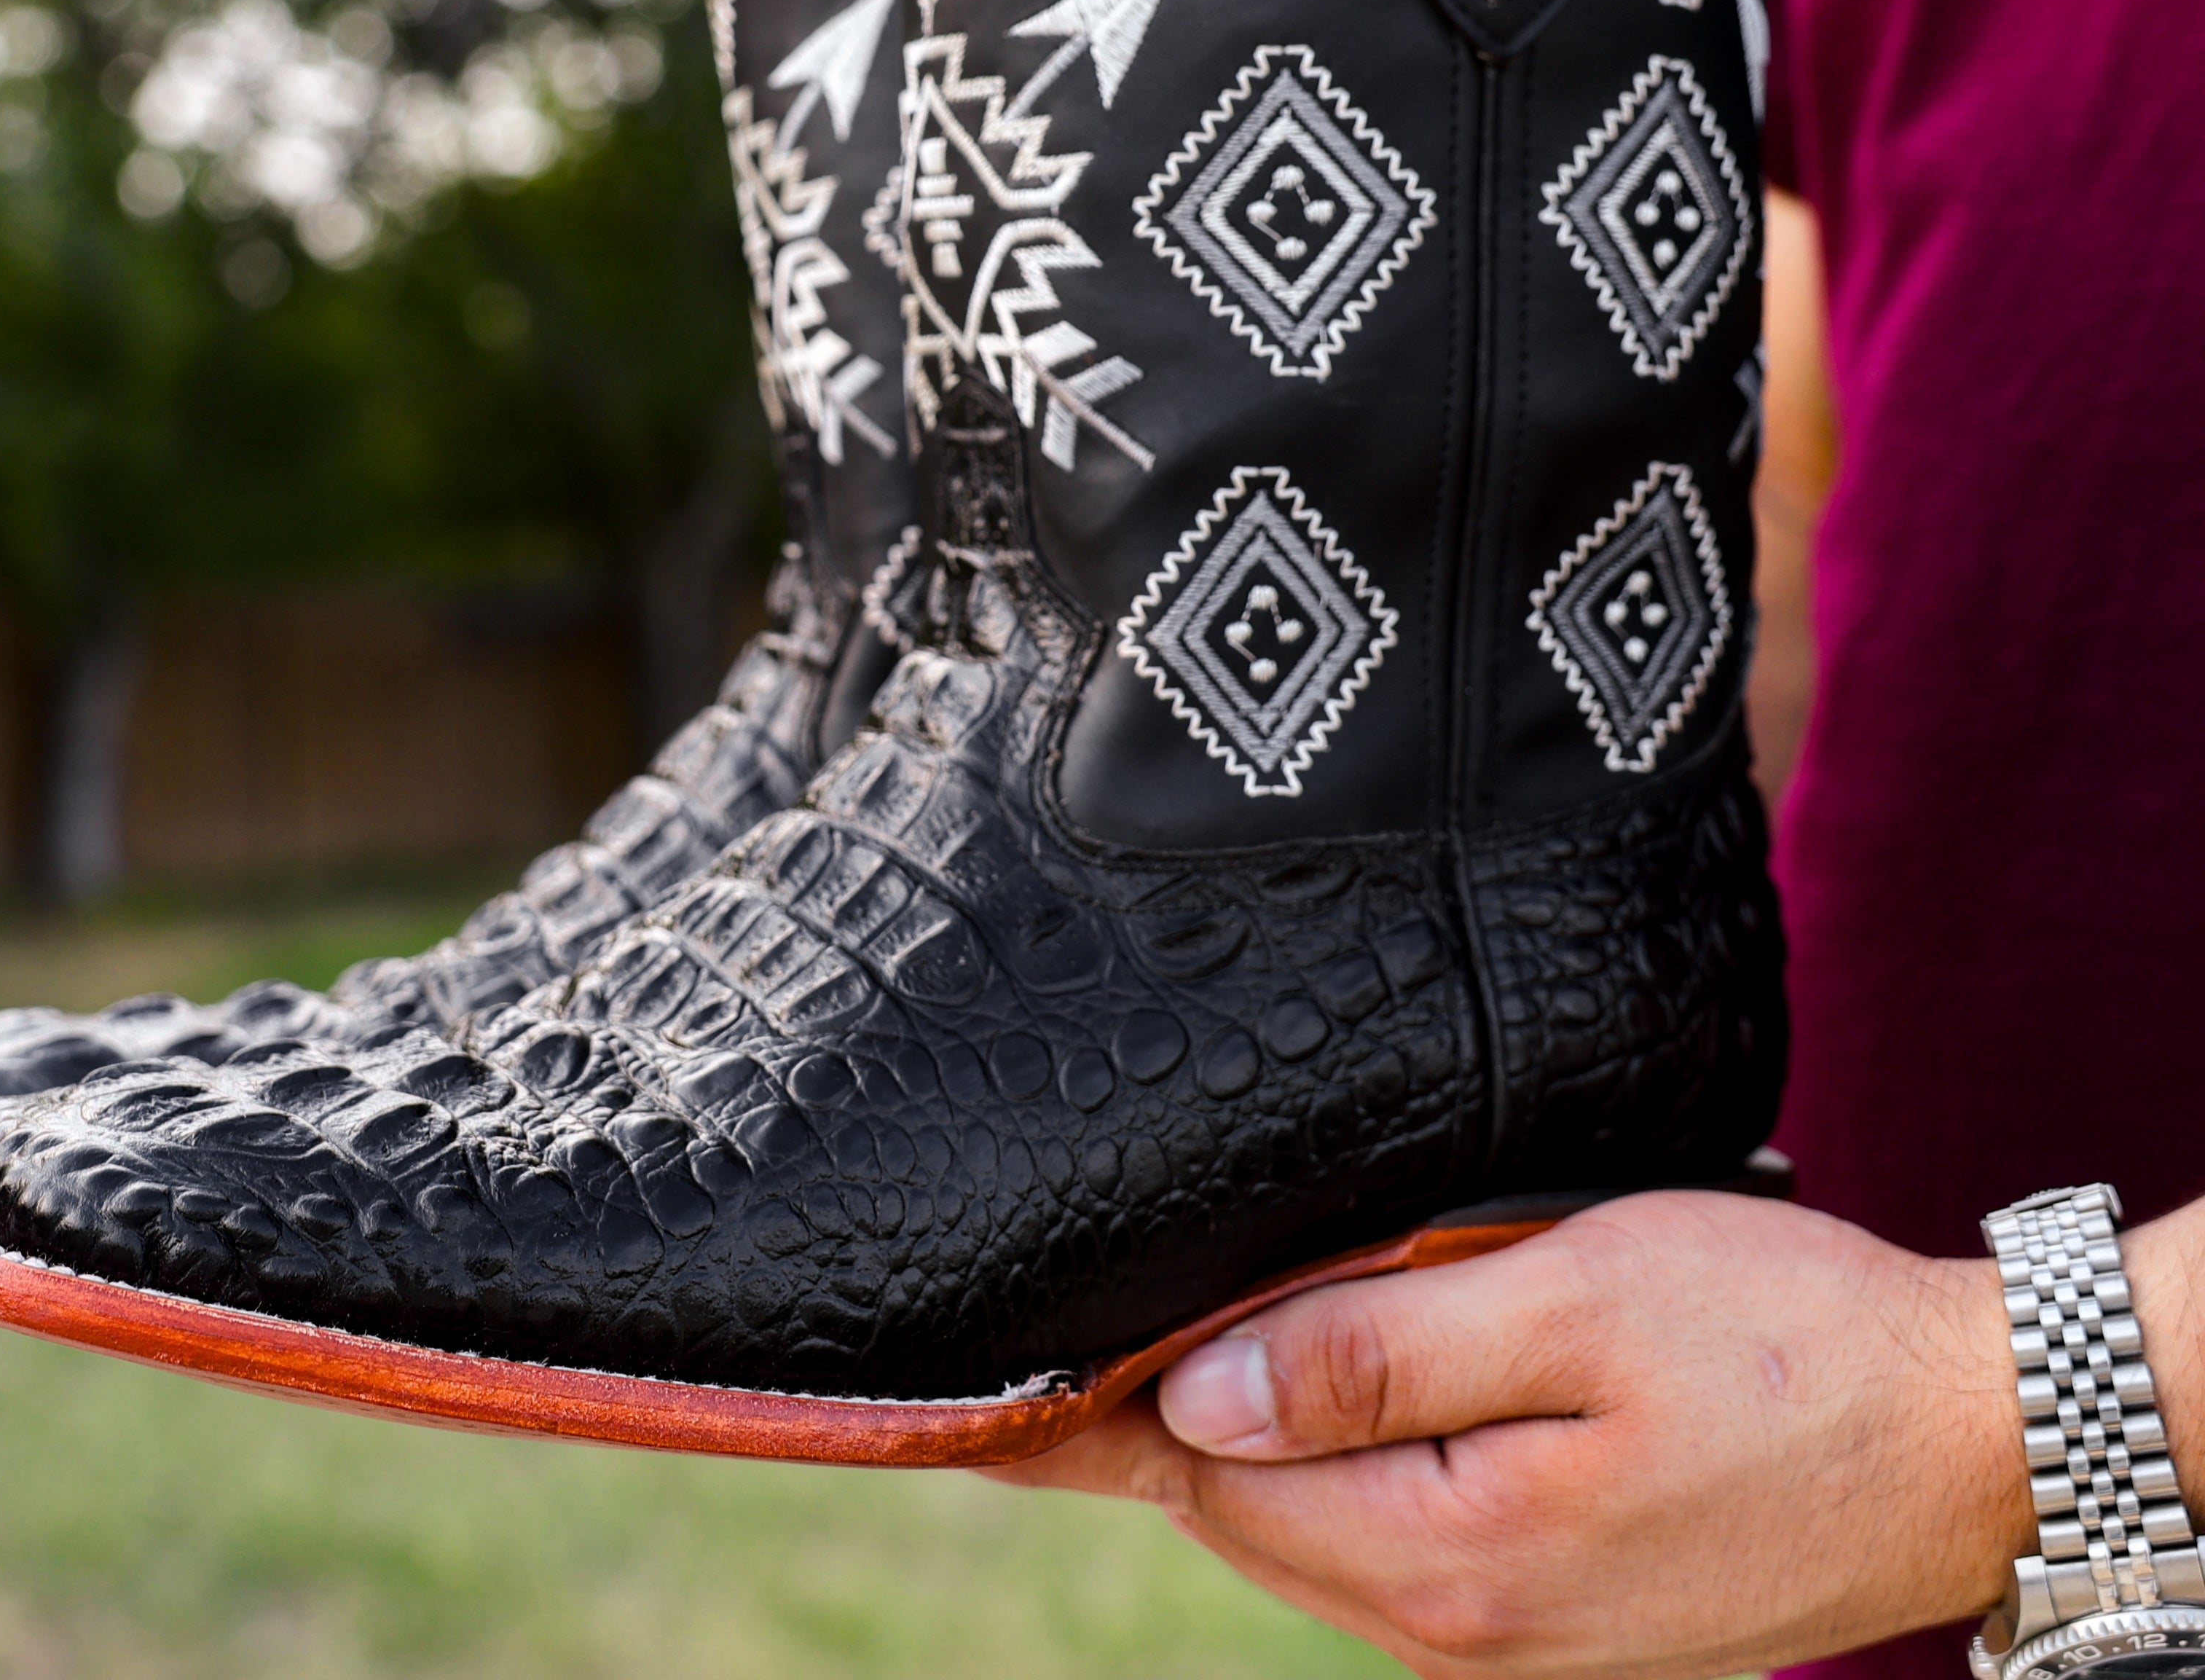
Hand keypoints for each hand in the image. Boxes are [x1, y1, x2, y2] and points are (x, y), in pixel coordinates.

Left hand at [999, 1190, 2034, 1679]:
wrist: (1968, 1438)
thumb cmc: (1781, 1339)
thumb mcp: (1567, 1305)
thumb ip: (1373, 1351)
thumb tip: (1192, 1390)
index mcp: (1445, 1556)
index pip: (1198, 1476)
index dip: (1078, 1414)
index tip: (966, 1383)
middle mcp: (1461, 1625)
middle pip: (1239, 1512)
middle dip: (1136, 1425)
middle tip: (1030, 1337)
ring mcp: (1511, 1630)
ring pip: (1307, 1528)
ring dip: (1228, 1444)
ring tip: (1130, 1357)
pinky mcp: (1558, 1604)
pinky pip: (1385, 1536)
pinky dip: (1319, 1467)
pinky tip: (1290, 1401)